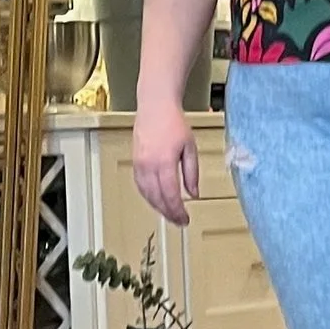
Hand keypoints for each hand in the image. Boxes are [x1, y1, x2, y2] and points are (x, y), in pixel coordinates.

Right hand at [130, 102, 200, 226]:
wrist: (155, 107)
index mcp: (165, 162)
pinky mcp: (135, 162)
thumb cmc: (173, 122)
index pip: (171, 195)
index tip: (185, 219)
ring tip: (169, 214)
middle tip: (179, 221)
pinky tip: (156, 200)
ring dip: (158, 207)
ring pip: (147, 194)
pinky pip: (140, 186)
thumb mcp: (190, 148)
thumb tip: (194, 194)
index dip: (178, 211)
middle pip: (158, 198)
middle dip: (169, 213)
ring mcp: (140, 164)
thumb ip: (192, 173)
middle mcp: (149, 165)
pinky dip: (148, 197)